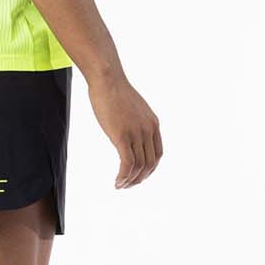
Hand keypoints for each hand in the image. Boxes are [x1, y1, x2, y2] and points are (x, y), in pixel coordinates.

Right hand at [87, 70, 161, 187]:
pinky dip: (123, 176)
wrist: (107, 79)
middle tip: (127, 185)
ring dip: (130, 180)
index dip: (149, 169)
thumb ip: (135, 122)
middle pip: (150, 164)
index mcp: (153, 124)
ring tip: (120, 185)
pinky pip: (127, 163)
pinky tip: (117, 181)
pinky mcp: (122, 136)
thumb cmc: (114, 91)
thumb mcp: (132, 108)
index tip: (138, 175)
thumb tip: (128, 132)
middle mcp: (148, 130)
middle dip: (140, 178)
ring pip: (139, 166)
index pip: (157, 154)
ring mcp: (136, 133)